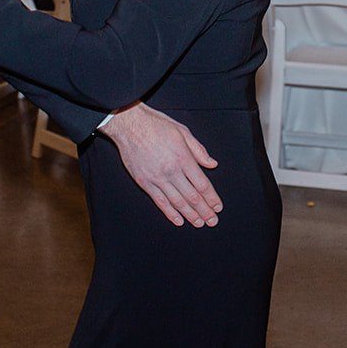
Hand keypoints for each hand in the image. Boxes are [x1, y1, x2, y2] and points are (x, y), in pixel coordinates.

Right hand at [101, 103, 221, 227]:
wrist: (129, 124)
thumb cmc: (155, 125)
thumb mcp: (182, 131)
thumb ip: (198, 150)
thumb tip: (212, 164)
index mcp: (183, 158)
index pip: (202, 184)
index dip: (211, 198)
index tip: (217, 206)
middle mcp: (171, 171)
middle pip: (192, 196)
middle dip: (204, 211)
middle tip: (212, 221)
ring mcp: (157, 178)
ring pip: (177, 202)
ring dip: (190, 215)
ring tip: (199, 223)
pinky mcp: (144, 182)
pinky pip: (159, 201)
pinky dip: (169, 213)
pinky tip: (178, 220)